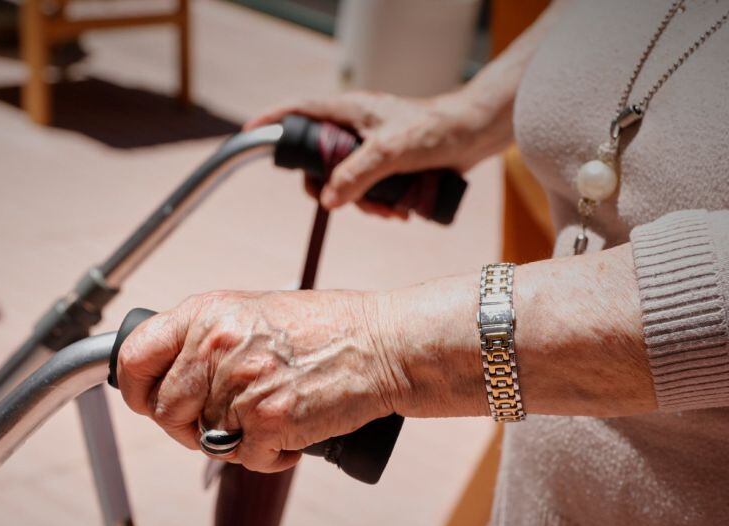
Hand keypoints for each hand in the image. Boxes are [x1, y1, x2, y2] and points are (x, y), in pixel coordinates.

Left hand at [114, 289, 405, 472]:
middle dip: (186, 428)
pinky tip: (293, 434)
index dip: (134, 389)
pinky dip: (270, 456)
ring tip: (270, 418)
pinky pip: (246, 459)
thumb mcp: (254, 312)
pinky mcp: (268, 421)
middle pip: (165, 410)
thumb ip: (208, 338)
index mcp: (207, 314)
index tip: (146, 401)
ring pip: (207, 439)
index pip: (135, 356)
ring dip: (235, 441)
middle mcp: (215, 347)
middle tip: (220, 424)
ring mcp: (240, 386)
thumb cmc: (328, 329)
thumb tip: (172, 374)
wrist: (383, 344)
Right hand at [245, 91, 499, 217]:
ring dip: (364, 204)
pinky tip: (401, 212)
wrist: (477, 133)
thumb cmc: (436, 130)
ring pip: (347, 182)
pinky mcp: (390, 165)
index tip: (251, 133)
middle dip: (332, 190)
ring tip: (391, 212)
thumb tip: (328, 200)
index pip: (300, 111)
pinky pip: (370, 190)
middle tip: (344, 203)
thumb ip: (355, 175)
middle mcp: (356, 128)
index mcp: (349, 111)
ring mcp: (372, 147)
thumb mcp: (390, 153)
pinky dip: (380, 204)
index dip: (274, 121)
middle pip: (320, 161)